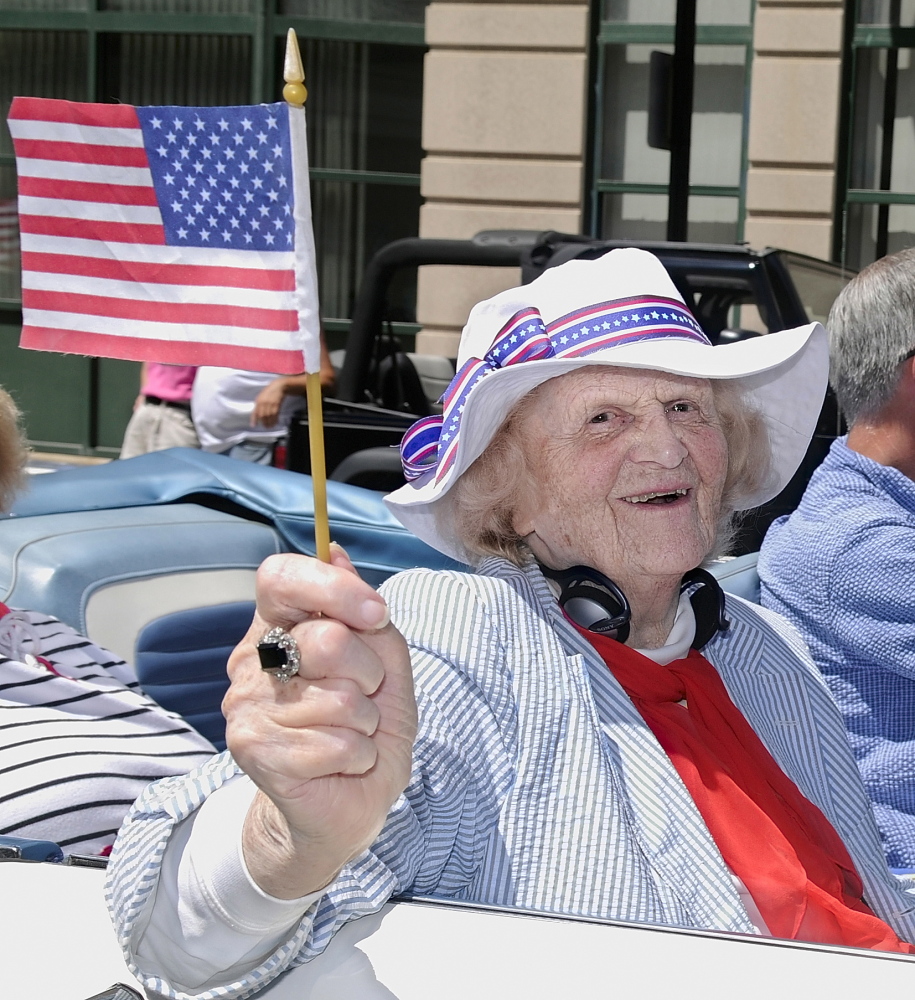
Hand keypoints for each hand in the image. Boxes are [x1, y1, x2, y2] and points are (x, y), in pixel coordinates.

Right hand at [224, 545, 416, 897]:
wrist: (347, 803)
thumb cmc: (365, 725)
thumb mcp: (384, 662)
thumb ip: (364, 615)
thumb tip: (337, 553)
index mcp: (280, 626)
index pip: (279, 576)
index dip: (331, 588)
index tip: (376, 614)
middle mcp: (254, 660)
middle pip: (325, 639)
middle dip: (368, 672)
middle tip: (365, 696)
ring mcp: (247, 705)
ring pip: (337, 698)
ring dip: (366, 721)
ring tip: (352, 734)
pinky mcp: (253, 750)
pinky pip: (334, 742)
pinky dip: (357, 754)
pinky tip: (342, 762)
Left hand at [251, 379, 286, 427]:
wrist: (279, 387)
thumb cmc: (269, 392)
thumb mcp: (261, 397)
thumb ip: (258, 405)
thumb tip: (256, 415)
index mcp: (259, 401)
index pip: (255, 412)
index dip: (254, 419)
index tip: (254, 425)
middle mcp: (264, 403)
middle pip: (263, 415)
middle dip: (264, 422)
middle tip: (266, 427)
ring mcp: (271, 404)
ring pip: (269, 416)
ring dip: (270, 422)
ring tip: (270, 426)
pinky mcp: (277, 405)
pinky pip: (275, 414)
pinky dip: (275, 419)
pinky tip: (276, 422)